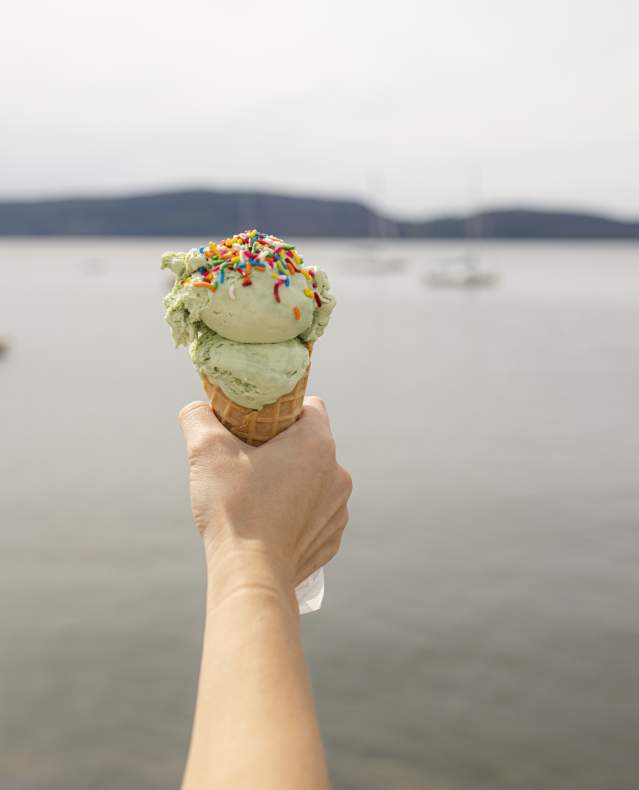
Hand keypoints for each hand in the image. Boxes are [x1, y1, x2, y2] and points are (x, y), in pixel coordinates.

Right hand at [179, 397, 351, 593]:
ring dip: (291, 481)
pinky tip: (269, 522)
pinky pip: (314, 513)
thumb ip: (199, 417)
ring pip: (314, 479)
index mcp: (317, 444)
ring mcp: (338, 509)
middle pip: (310, 445)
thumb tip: (196, 408)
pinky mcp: (330, 538)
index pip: (309, 406)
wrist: (251, 576)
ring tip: (256, 495)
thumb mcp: (207, 451)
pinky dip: (295, 513)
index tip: (255, 427)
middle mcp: (338, 474)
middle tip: (247, 461)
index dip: (281, 411)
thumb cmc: (233, 509)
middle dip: (281, 448)